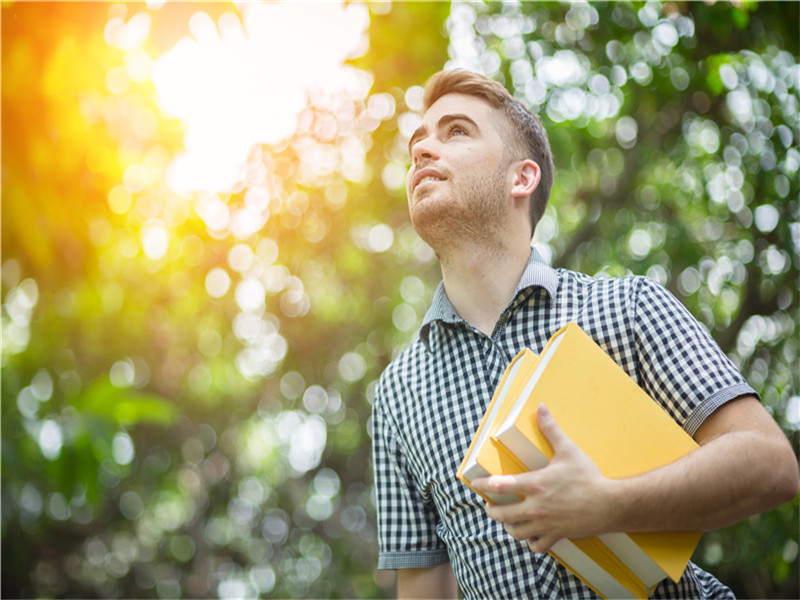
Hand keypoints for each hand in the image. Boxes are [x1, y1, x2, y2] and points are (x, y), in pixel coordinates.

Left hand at [471, 404, 616, 552]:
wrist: (610, 504)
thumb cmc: (588, 476)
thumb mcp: (568, 450)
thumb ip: (551, 429)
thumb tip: (541, 408)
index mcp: (536, 484)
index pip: (501, 485)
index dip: (484, 485)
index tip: (476, 484)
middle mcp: (536, 506)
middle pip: (502, 515)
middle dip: (492, 511)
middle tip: (490, 506)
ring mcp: (545, 523)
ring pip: (516, 532)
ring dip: (508, 526)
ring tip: (508, 520)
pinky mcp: (556, 535)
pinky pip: (536, 546)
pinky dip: (530, 542)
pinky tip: (531, 534)